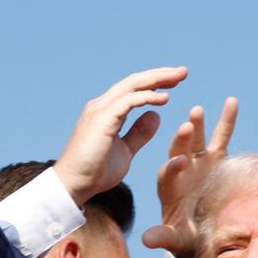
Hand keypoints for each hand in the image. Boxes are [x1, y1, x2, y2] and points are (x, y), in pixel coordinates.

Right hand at [52, 67, 188, 204]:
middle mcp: (102, 106)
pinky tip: (165, 98)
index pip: (134, 89)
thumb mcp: (125, 151)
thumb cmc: (96, 172)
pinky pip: (127, 102)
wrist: (74, 186)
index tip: (176, 81)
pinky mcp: (101, 120)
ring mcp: (100, 111)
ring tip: (178, 77)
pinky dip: (147, 97)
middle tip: (183, 71)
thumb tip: (156, 115)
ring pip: (131, 86)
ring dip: (157, 80)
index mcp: (108, 112)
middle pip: (135, 82)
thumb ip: (139, 133)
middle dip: (160, 74)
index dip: (155, 82)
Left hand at [142, 97, 238, 257]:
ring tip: (197, 110)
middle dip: (182, 139)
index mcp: (168, 187)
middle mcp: (181, 170)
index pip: (168, 174)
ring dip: (197, 125)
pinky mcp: (216, 158)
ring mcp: (198, 162)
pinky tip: (231, 101)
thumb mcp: (175, 239)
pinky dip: (226, 120)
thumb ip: (163, 237)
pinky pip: (222, 137)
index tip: (180, 161)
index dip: (174, 167)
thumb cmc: (186, 236)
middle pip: (179, 151)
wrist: (201, 230)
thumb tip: (147, 241)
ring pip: (196, 140)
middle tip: (186, 125)